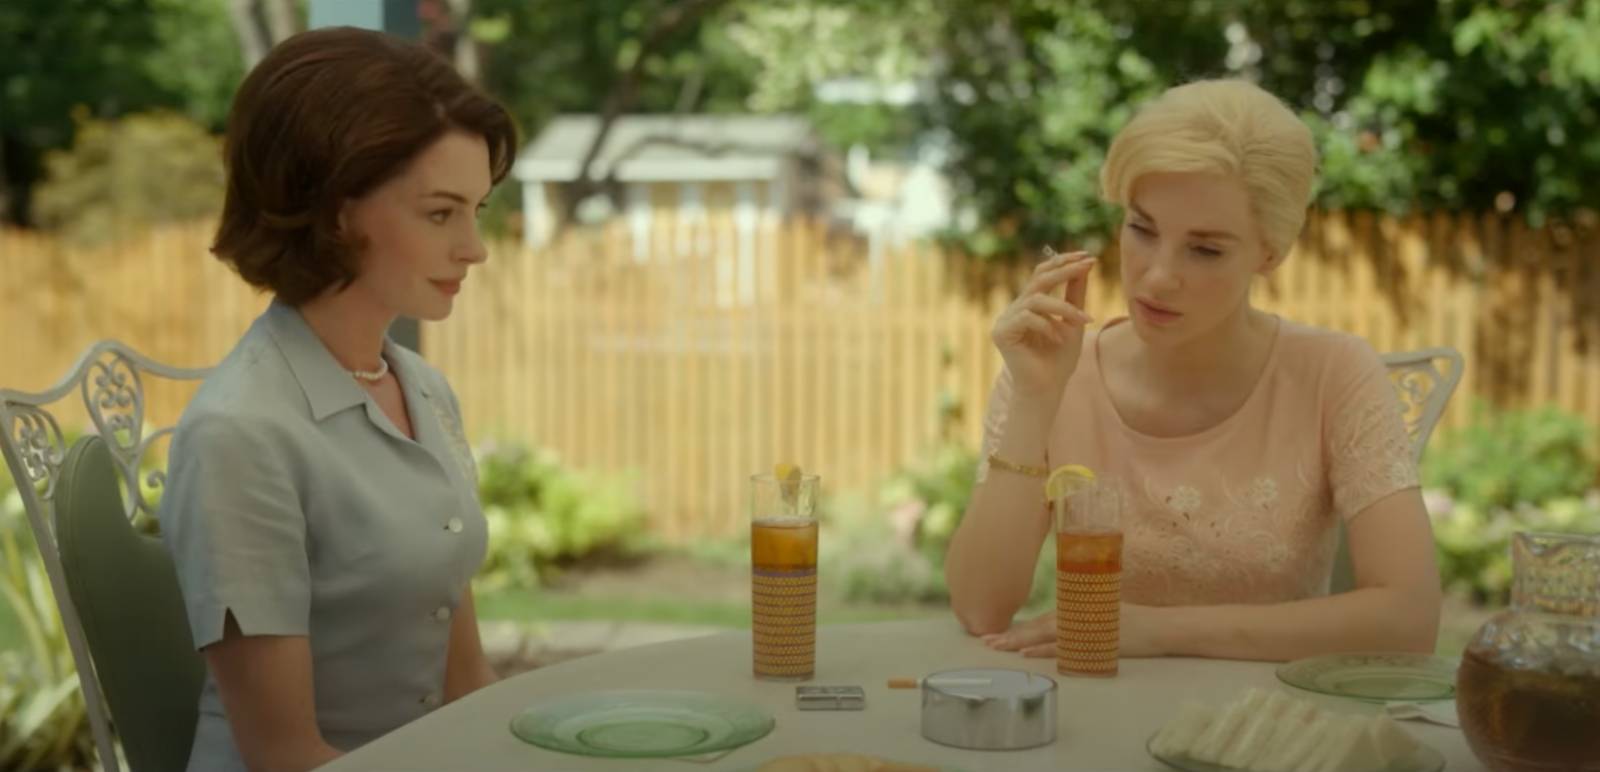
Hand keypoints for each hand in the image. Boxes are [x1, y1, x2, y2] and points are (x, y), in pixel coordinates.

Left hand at [978, 604, 1165, 658]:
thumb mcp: (1102, 609)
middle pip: (1036, 627)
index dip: (1016, 628)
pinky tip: (1027, 654)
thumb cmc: (1132, 618)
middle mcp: (1075, 617)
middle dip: (1010, 636)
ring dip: (1020, 642)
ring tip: (998, 647)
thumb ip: (1079, 613)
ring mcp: (1084, 630)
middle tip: (985, 641)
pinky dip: (1045, 651)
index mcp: (1075, 609)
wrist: (1159, 627)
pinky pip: (1064, 649)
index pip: (1039, 621)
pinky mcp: (1093, 644)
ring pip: (1044, 637)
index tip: (993, 633)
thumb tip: (1060, 620)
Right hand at [991, 249, 1094, 409]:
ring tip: (1082, 321)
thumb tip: (1084, 265)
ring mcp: (1005, 320)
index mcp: (1028, 304)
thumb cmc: (1060, 359)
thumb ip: (1074, 294)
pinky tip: (1058, 339)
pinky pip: (1026, 317)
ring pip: (1036, 299)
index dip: (1063, 262)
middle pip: (1038, 279)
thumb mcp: (1073, 321)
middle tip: (1087, 265)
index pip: (1042, 274)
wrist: (1047, 389)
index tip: (1088, 257)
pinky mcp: (1001, 333)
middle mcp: (1014, 309)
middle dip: (1064, 270)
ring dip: (1063, 307)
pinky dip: (1047, 325)